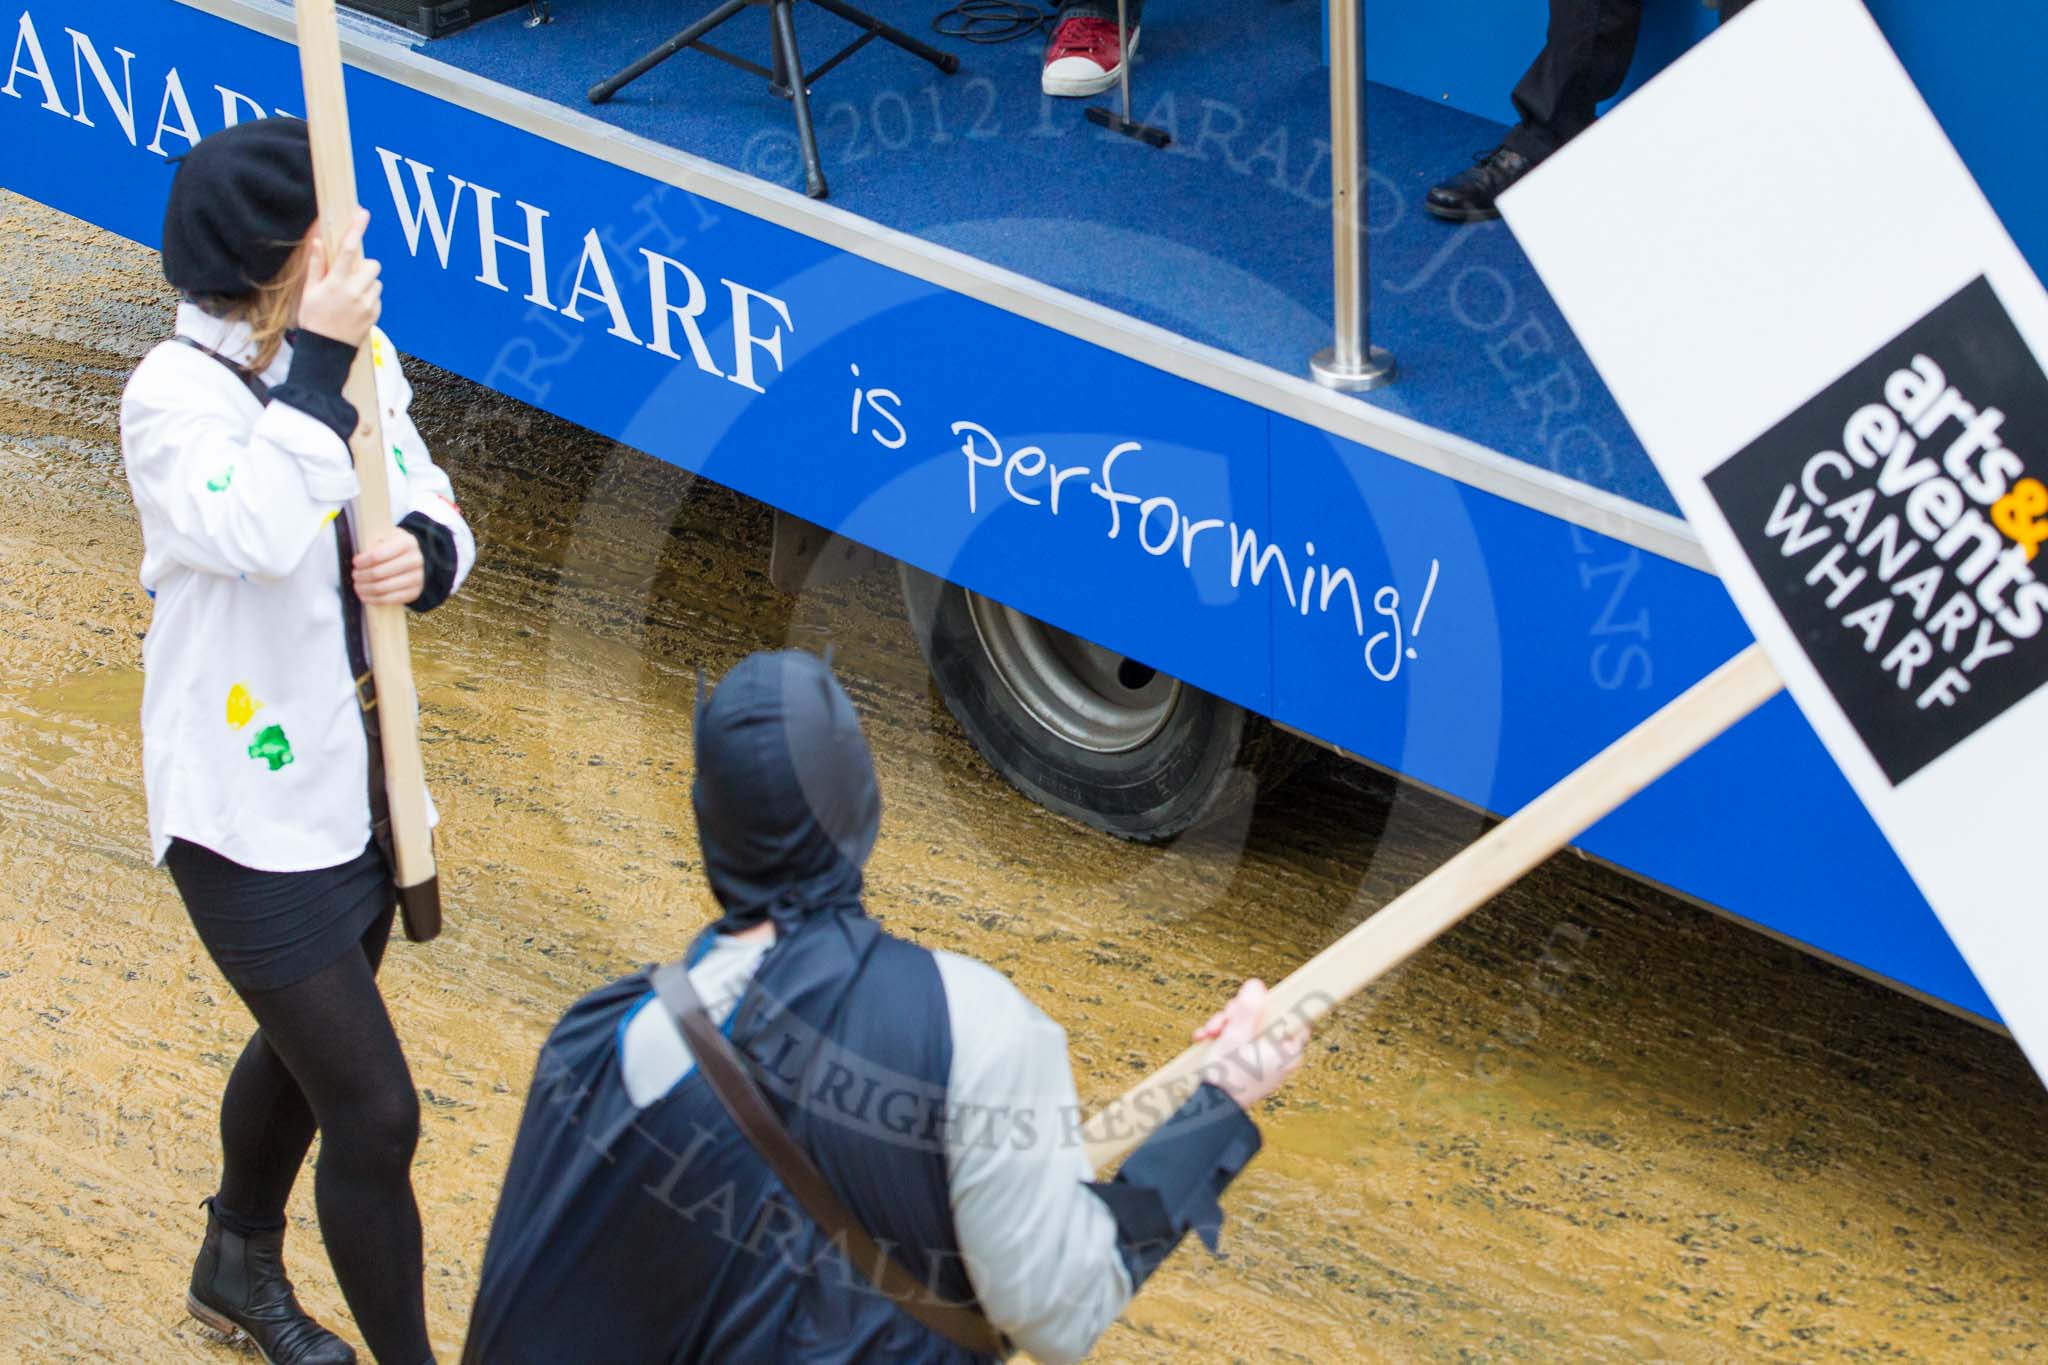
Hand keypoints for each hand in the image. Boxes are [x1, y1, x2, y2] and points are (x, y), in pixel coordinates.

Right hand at [298, 208, 381, 346]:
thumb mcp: (309, 290)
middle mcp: (354, 292)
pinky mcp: (375, 314)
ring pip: (376, 281)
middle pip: (372, 264)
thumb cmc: (313, 317)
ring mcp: (367, 304)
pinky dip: (369, 298)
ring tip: (350, 296)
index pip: (348, 250)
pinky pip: (377, 297)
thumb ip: (316, 265)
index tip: (362, 213)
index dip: (356, 229)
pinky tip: (355, 308)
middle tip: (349, 276)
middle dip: (363, 266)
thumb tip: (318, 242)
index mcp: (335, 283)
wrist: (325, 349)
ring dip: (366, 283)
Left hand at [353, 528, 423, 605]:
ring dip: (365, 588)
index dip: (362, 561)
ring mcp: (417, 578)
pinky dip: (373, 599)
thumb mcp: (386, 537)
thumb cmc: (394, 548)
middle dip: (361, 576)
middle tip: (355, 575)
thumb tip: (357, 560)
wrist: (414, 560)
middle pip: (378, 573)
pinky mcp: (414, 592)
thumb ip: (373, 544)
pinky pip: (389, 599)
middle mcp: (415, 560)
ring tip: (357, 586)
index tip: (355, 562)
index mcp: (406, 543)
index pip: (377, 555)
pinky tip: (365, 596)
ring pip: (382, 588)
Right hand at [1193, 979, 1307, 1112]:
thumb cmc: (1228, 1076)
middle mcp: (1281, 1057)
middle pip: (1265, 1018)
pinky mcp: (1249, 1066)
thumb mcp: (1235, 1035)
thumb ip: (1248, 1008)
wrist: (1210, 1109)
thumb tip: (1256, 985)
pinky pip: (1240, 1041)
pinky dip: (1224, 1038)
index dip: (1274, 1003)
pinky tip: (1206, 1038)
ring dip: (1226, 1025)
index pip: (1294, 1016)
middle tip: (1223, 1019)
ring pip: (1249, 1027)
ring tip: (1208, 1033)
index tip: (1257, 999)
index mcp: (1289, 1051)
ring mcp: (1265, 1062)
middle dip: (1237, 1015)